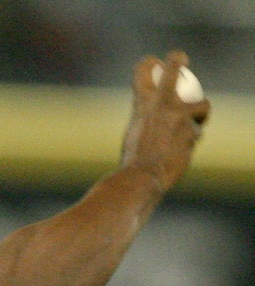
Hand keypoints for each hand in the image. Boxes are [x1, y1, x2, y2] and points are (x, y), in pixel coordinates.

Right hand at [120, 50, 210, 192]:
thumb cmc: (133, 158)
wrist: (142, 176)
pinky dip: (190, 140)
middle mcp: (162, 104)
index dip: (149, 63)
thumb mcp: (134, 130)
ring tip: (195, 123)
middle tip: (180, 58)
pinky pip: (196, 132)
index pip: (143, 70)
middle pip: (175, 69)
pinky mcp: (192, 131)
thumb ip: (148, 115)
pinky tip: (180, 150)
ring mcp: (179, 116)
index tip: (155, 62)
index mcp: (142, 103)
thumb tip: (157, 112)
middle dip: (177, 60)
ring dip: (200, 114)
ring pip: (202, 105)